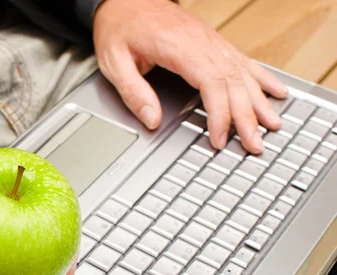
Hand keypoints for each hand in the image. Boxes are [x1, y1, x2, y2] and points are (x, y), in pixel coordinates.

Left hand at [93, 0, 288, 153]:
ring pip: (242, 71)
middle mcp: (200, 41)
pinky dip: (261, 77)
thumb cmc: (119, 27)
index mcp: (177, 46)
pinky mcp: (211, 40)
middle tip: (255, 144)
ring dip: (259, 100)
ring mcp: (209, 39)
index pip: (211, 82)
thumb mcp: (113, 61)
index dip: (220, 113)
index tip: (220, 138)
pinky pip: (242, 60)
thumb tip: (152, 120)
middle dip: (247, 116)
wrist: (125, 0)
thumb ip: (133, 92)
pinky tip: (275, 91)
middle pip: (233, 81)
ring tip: (273, 125)